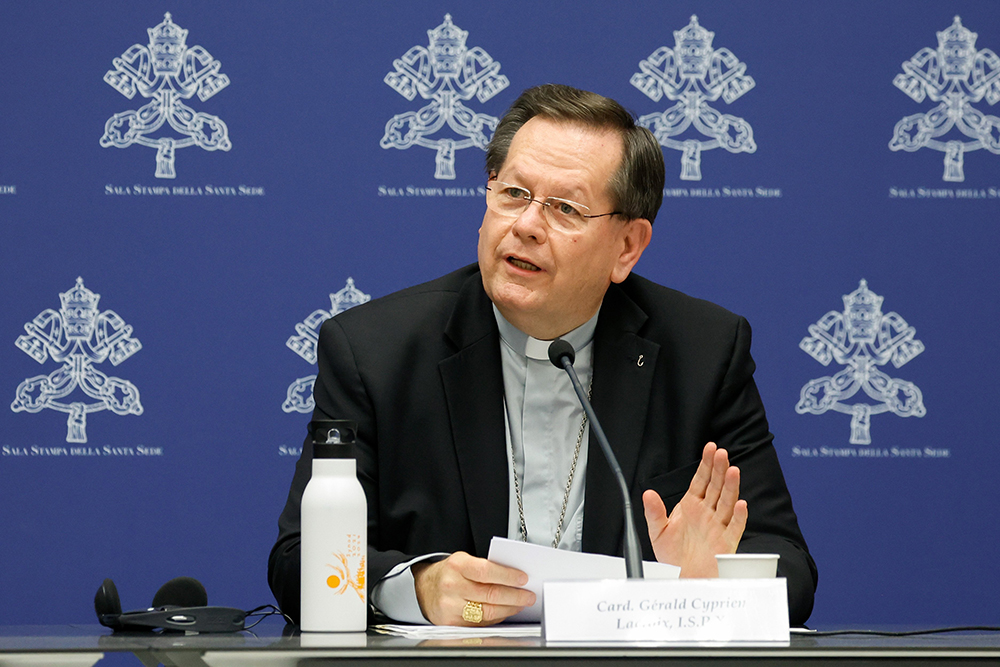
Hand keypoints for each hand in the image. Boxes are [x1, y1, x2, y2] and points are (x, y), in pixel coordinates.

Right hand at [412, 551, 535, 625]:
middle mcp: (452, 585)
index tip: (523, 579)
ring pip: (487, 611)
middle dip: (514, 596)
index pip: (486, 571)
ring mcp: (450, 606)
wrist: (423, 588)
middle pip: (490, 594)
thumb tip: (513, 577)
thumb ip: (485, 567)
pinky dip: (496, 618)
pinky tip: (504, 612)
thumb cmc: (448, 573)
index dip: (507, 576)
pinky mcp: (451, 622)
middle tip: (528, 596)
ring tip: (520, 604)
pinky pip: (480, 622)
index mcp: (457, 565)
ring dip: (509, 609)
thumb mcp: (463, 561)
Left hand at [642, 442, 747, 576]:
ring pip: (726, 502)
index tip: (710, 448)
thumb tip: (647, 493)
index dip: (706, 464)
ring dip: (730, 487)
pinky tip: (740, 504)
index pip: (701, 480)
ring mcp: (717, 526)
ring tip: (732, 471)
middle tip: (721, 453)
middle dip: (719, 469)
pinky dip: (738, 516)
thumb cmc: (673, 556)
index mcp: (691, 506)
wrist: (681, 578)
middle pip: (715, 487)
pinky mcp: (725, 542)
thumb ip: (654, 512)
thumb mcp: (658, 531)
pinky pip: (734, 527)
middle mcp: (706, 513)